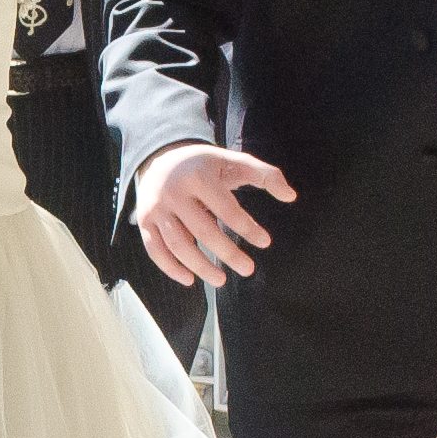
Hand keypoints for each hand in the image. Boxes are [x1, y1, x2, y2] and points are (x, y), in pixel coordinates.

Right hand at [132, 142, 296, 287]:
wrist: (161, 157)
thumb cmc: (205, 165)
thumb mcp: (234, 162)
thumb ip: (266, 175)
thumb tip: (291, 196)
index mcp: (198, 176)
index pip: (226, 208)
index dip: (247, 228)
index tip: (265, 242)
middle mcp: (174, 193)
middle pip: (203, 231)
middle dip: (228, 254)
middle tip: (249, 270)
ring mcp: (156, 209)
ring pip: (178, 245)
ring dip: (201, 266)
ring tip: (222, 280)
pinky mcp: (145, 221)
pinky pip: (155, 250)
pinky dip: (171, 268)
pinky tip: (190, 280)